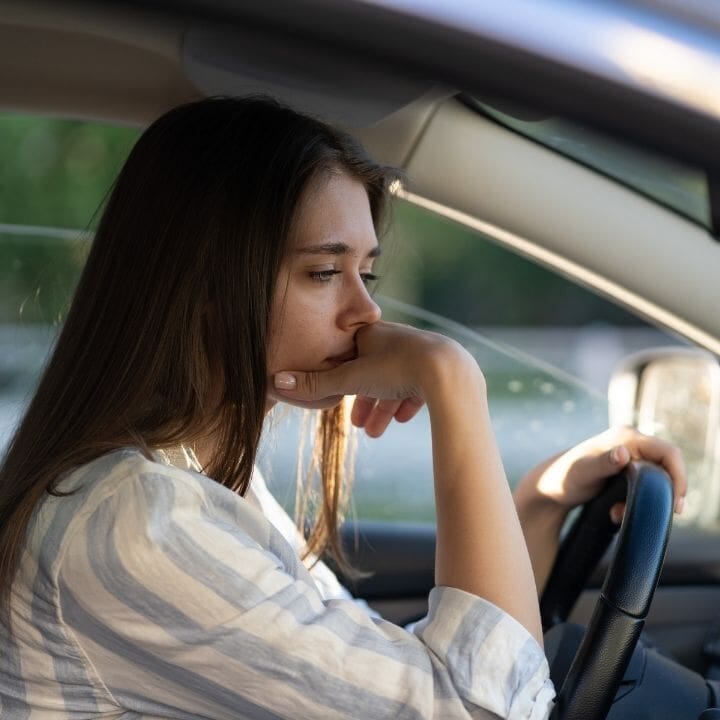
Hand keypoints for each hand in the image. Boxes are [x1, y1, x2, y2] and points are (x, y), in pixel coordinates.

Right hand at [273, 321, 478, 435]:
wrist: (447, 372)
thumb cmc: (397, 368)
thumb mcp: (350, 379)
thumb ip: (315, 383)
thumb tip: (276, 382)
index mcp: (372, 334)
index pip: (348, 355)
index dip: (339, 378)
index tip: (335, 398)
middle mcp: (394, 339)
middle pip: (371, 372)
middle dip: (362, 400)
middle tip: (356, 425)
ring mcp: (417, 353)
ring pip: (394, 383)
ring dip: (382, 408)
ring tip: (375, 433)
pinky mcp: (437, 369)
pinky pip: (417, 387)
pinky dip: (405, 403)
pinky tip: (402, 419)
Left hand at [514, 426, 686, 526]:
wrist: (548, 487)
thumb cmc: (563, 478)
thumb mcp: (583, 472)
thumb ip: (603, 463)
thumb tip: (622, 453)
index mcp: (625, 437)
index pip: (669, 452)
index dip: (679, 476)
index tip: (677, 503)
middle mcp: (630, 442)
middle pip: (668, 465)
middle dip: (666, 491)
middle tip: (662, 514)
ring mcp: (628, 455)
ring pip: (656, 478)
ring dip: (648, 499)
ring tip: (620, 513)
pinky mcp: (624, 468)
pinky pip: (644, 484)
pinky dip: (636, 501)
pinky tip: (615, 513)